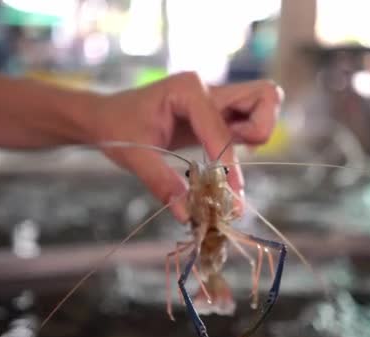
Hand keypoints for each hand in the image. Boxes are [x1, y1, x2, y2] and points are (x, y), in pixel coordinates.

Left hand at [83, 72, 282, 221]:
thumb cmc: (116, 128)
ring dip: (258, 136)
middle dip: (262, 129)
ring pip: (262, 106)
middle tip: (242, 157)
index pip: (222, 127)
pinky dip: (246, 146)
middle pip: (264, 97)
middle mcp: (208, 90)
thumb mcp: (133, 156)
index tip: (227, 195)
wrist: (105, 118)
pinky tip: (223, 168)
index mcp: (188, 89)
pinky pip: (248, 124)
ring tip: (229, 165)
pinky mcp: (217, 117)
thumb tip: (186, 214)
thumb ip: (162, 183)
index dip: (227, 162)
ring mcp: (216, 101)